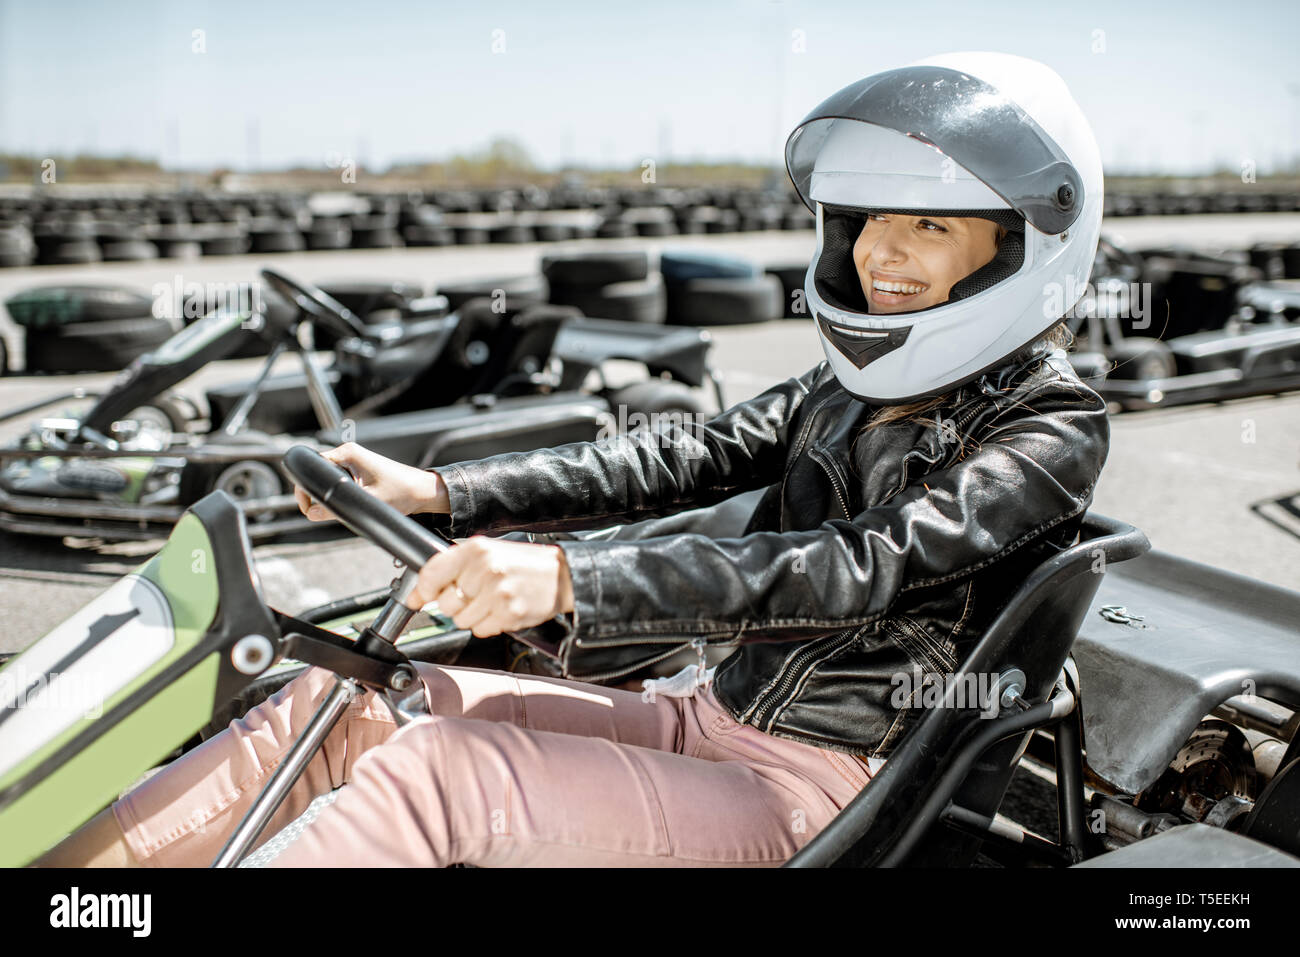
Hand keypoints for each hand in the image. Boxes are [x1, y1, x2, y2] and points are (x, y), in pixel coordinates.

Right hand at [293, 442, 449, 520]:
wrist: (423, 491)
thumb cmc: (402, 492)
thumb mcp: (367, 503)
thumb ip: (336, 509)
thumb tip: (312, 513)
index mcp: (348, 453)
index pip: (312, 465)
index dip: (305, 488)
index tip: (308, 507)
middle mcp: (348, 453)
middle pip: (318, 473)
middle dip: (317, 494)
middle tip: (323, 513)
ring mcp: (353, 461)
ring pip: (328, 479)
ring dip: (329, 495)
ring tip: (343, 507)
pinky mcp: (359, 470)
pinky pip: (339, 482)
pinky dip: (340, 494)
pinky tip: (352, 503)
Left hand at [405, 536, 574, 637]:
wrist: (563, 576)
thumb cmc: (525, 564)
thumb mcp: (490, 552)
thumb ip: (454, 567)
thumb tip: (419, 592)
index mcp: (477, 550)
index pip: (432, 573)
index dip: (422, 589)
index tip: (420, 597)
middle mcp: (486, 569)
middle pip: (444, 603)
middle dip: (455, 604)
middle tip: (474, 595)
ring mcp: (497, 593)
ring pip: (461, 620)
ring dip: (473, 616)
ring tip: (492, 601)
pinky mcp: (508, 614)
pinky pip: (480, 630)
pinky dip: (488, 625)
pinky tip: (501, 610)